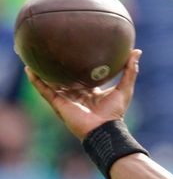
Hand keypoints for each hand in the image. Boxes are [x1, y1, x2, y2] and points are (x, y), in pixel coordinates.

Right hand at [25, 49, 141, 140]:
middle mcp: (76, 94)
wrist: (104, 128)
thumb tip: (137, 51)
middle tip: (51, 50)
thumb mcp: (124, 88)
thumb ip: (130, 71)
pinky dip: (36, 80)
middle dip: (58, 67)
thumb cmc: (115, 112)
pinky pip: (44, 90)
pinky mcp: (58, 103)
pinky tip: (29, 68)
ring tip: (34, 56)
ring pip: (51, 82)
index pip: (82, 76)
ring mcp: (66, 98)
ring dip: (42, 71)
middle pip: (65, 78)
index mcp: (90, 92)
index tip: (76, 51)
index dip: (79, 66)